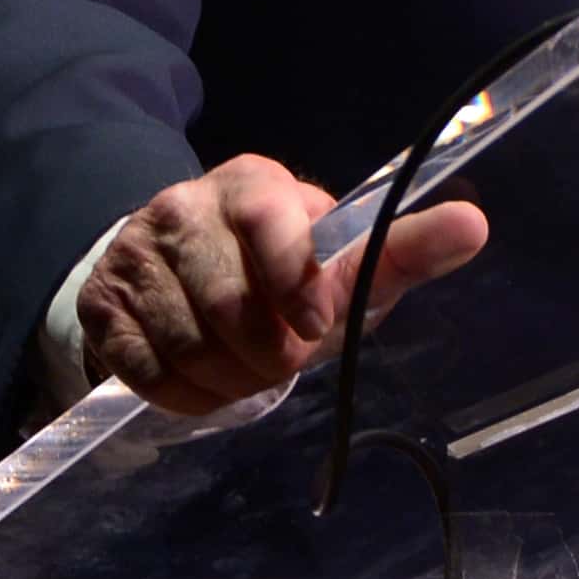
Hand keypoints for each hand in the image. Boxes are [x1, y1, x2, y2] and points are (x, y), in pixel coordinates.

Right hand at [78, 154, 489, 415]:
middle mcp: (183, 207)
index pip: (266, 221)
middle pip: (225, 302)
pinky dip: (186, 394)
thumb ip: (402, 250)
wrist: (181, 278)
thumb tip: (476, 225)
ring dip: (229, 379)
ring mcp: (133, 253)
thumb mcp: (342, 262)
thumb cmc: (282, 276)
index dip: (294, 282)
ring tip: (248, 371)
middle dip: (267, 352)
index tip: (316, 325)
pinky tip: (208, 382)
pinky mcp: (102, 303)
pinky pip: (144, 369)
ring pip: (184, 342)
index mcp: (251, 184)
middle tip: (283, 360)